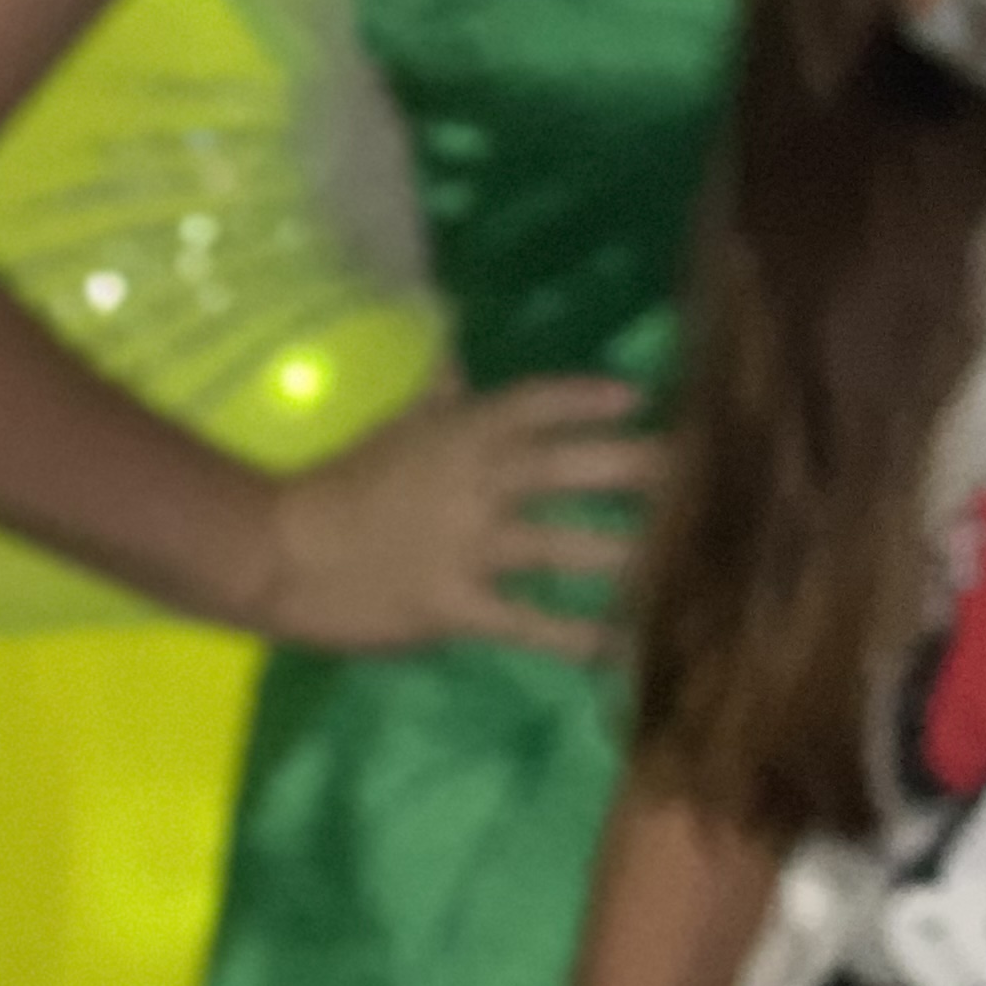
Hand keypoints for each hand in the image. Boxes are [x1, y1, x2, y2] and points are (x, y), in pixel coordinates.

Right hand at [251, 372, 659, 659]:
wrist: (274, 549)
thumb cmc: (343, 481)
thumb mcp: (399, 423)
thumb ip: (443, 390)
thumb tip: (457, 340)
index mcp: (461, 430)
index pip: (537, 401)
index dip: (591, 398)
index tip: (642, 397)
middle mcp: (475, 480)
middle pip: (573, 467)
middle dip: (643, 469)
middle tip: (711, 471)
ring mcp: (466, 544)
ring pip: (562, 545)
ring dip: (627, 552)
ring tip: (690, 559)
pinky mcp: (453, 605)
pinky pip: (526, 622)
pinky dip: (576, 636)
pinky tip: (624, 645)